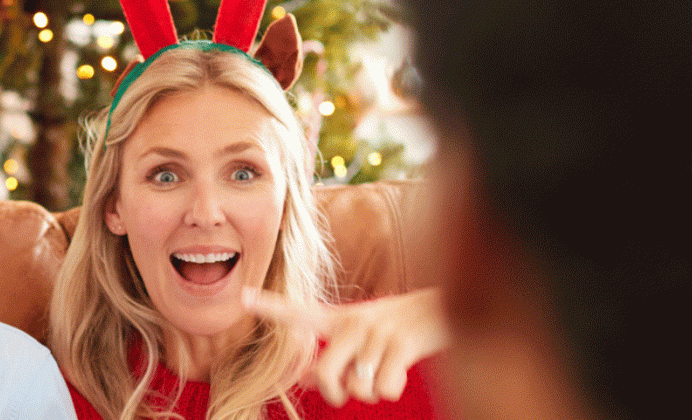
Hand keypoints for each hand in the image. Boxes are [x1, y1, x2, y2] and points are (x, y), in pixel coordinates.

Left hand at [246, 287, 448, 406]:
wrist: (448, 306)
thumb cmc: (402, 326)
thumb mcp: (366, 334)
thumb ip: (337, 356)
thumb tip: (306, 380)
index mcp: (343, 318)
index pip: (300, 313)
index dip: (270, 306)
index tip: (243, 297)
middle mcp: (355, 322)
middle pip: (325, 373)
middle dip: (333, 394)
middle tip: (344, 394)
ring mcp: (378, 332)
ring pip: (358, 386)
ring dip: (372, 393)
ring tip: (385, 375)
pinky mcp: (402, 343)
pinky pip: (384, 388)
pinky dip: (392, 390)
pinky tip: (403, 373)